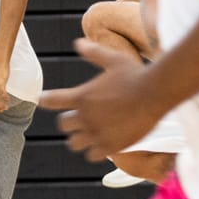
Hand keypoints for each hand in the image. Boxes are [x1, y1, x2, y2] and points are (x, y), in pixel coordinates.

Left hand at [40, 39, 165, 160]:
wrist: (156, 93)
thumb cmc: (135, 73)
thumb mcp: (114, 59)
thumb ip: (94, 53)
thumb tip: (78, 43)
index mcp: (82, 96)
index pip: (52, 100)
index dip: (45, 100)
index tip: (43, 100)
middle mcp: (86, 116)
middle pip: (63, 125)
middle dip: (68, 122)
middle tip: (76, 119)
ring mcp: (97, 133)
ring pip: (74, 143)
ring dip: (78, 138)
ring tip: (86, 136)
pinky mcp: (111, 146)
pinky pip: (92, 155)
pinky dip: (94, 151)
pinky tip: (102, 145)